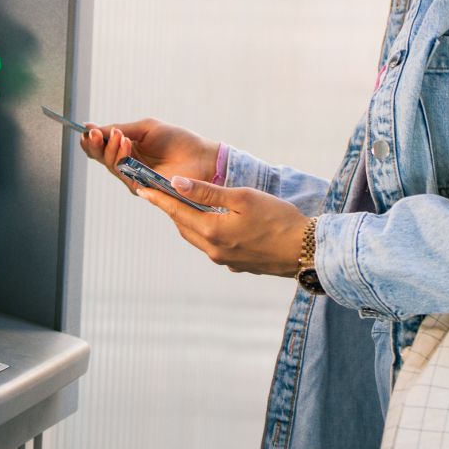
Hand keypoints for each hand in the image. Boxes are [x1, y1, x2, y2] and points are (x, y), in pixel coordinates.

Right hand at [79, 117, 220, 197]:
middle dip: (95, 144)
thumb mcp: (145, 128)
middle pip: (100, 157)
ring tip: (118, 135)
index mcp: (128, 149)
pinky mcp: (141, 187)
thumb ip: (120, 129)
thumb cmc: (178, 140)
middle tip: (94, 133)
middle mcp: (128, 165)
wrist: (200, 156)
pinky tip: (125, 143)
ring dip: (110, 148)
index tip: (86, 129)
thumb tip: (92, 127)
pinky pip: (124, 173)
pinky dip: (122, 157)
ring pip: (110, 165)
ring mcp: (133, 177)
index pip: (102, 147)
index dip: (92, 139)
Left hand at [134, 175, 309, 277]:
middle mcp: (213, 250)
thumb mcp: (243, 197)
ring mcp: (225, 261)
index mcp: (212, 231)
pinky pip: (213, 247)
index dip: (159, 198)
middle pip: (184, 226)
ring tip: (184, 205)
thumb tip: (176, 183)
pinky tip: (214, 223)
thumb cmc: (278, 218)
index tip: (142, 188)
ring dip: (189, 221)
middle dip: (173, 209)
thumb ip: (207, 192)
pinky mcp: (237, 265)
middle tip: (162, 193)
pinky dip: (207, 232)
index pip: (177, 211)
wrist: (306, 251)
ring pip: (198, 238)